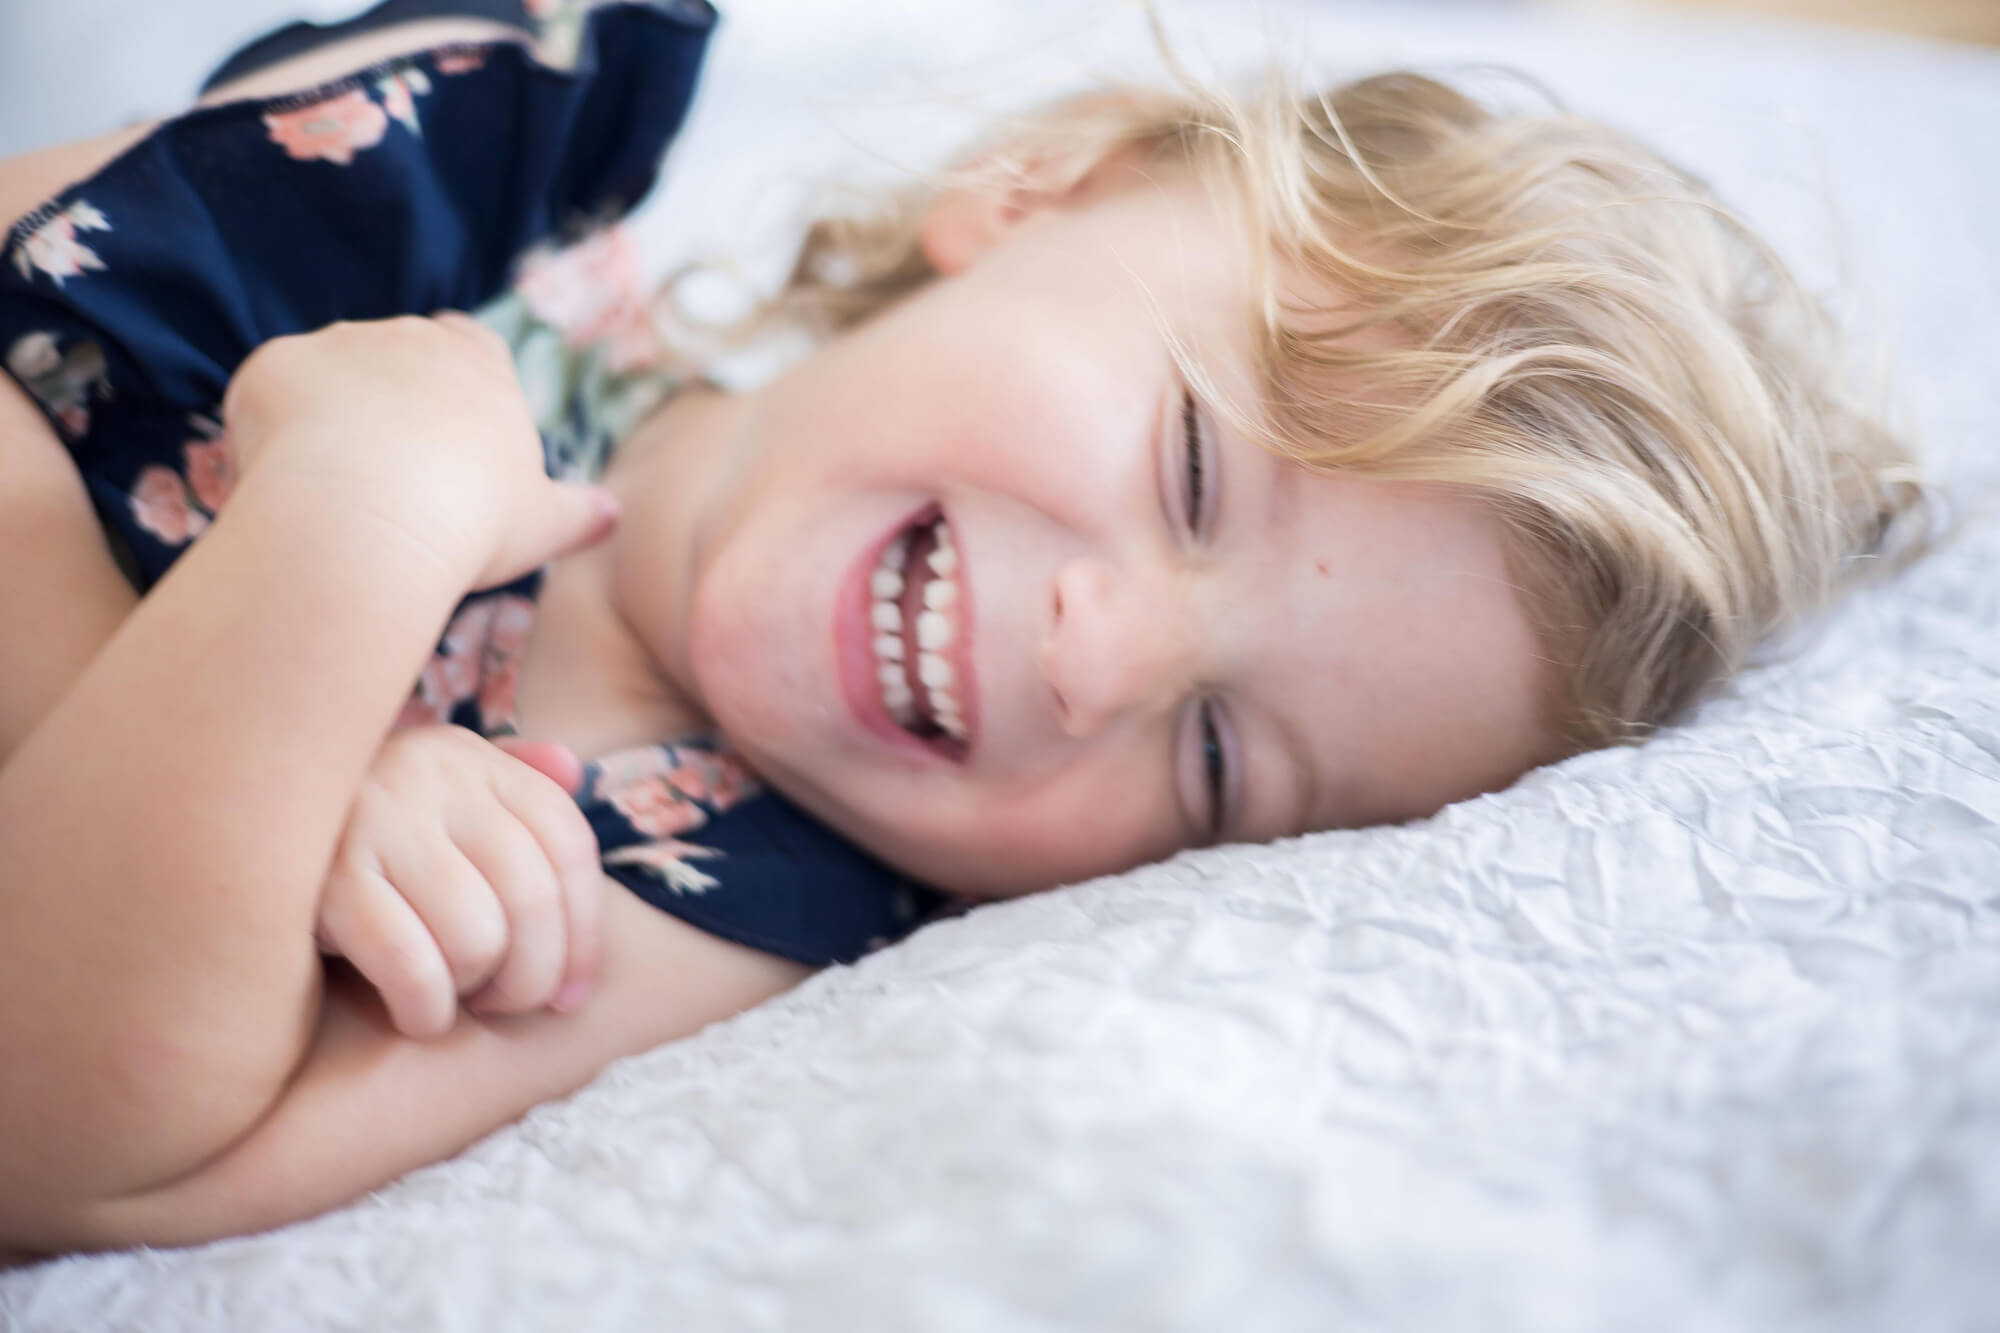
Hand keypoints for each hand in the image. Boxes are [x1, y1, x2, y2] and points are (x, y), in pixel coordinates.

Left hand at [222, 313, 616, 589]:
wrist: (372, 518)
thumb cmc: (471, 520)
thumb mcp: (544, 522)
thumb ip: (581, 514)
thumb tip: (613, 516)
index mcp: (478, 363)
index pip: (469, 344)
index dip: (455, 386)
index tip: (447, 438)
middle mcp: (407, 336)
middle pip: (391, 360)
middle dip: (384, 410)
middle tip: (385, 486)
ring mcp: (336, 344)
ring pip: (324, 381)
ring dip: (324, 424)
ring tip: (332, 499)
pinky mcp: (272, 365)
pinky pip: (267, 400)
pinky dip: (271, 438)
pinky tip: (285, 490)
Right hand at [315, 725, 605, 1037]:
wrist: (228, 830)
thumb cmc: (356, 832)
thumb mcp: (434, 789)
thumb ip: (507, 782)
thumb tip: (572, 769)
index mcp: (472, 758)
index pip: (569, 844)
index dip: (586, 933)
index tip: (574, 996)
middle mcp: (432, 774)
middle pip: (534, 896)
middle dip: (533, 976)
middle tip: (505, 1004)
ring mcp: (378, 820)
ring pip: (479, 936)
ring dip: (472, 991)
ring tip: (450, 996)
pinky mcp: (326, 877)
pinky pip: (412, 965)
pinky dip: (425, 1008)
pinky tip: (414, 1014)